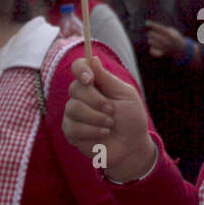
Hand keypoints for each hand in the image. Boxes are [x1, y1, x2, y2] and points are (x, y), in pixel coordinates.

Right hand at [62, 54, 154, 181]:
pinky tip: (104, 134)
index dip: (80, 70)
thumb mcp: (125, 95)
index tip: (89, 79)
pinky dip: (92, 130)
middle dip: (96, 100)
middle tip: (112, 110)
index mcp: (94, 83)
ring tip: (110, 124)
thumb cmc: (131, 118)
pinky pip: (73, 126)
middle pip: (75, 88)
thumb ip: (108, 79)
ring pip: (73, 108)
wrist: (132, 146)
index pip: (78, 67)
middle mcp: (81, 96)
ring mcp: (74, 114)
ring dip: (96, 117)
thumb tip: (92, 58)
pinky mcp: (71, 132)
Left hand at [145, 20, 186, 58]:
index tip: (147, 22)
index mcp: (170, 34)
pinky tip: (152, 48)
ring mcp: (165, 47)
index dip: (153, 25)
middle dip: (150, 34)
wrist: (181, 49)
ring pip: (152, 43)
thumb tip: (153, 26)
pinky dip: (152, 50)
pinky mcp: (163, 53)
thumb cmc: (175, 37)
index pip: (160, 28)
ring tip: (151, 40)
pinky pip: (154, 52)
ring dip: (150, 41)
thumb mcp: (172, 31)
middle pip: (154, 36)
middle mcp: (167, 41)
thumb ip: (163, 29)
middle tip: (150, 34)